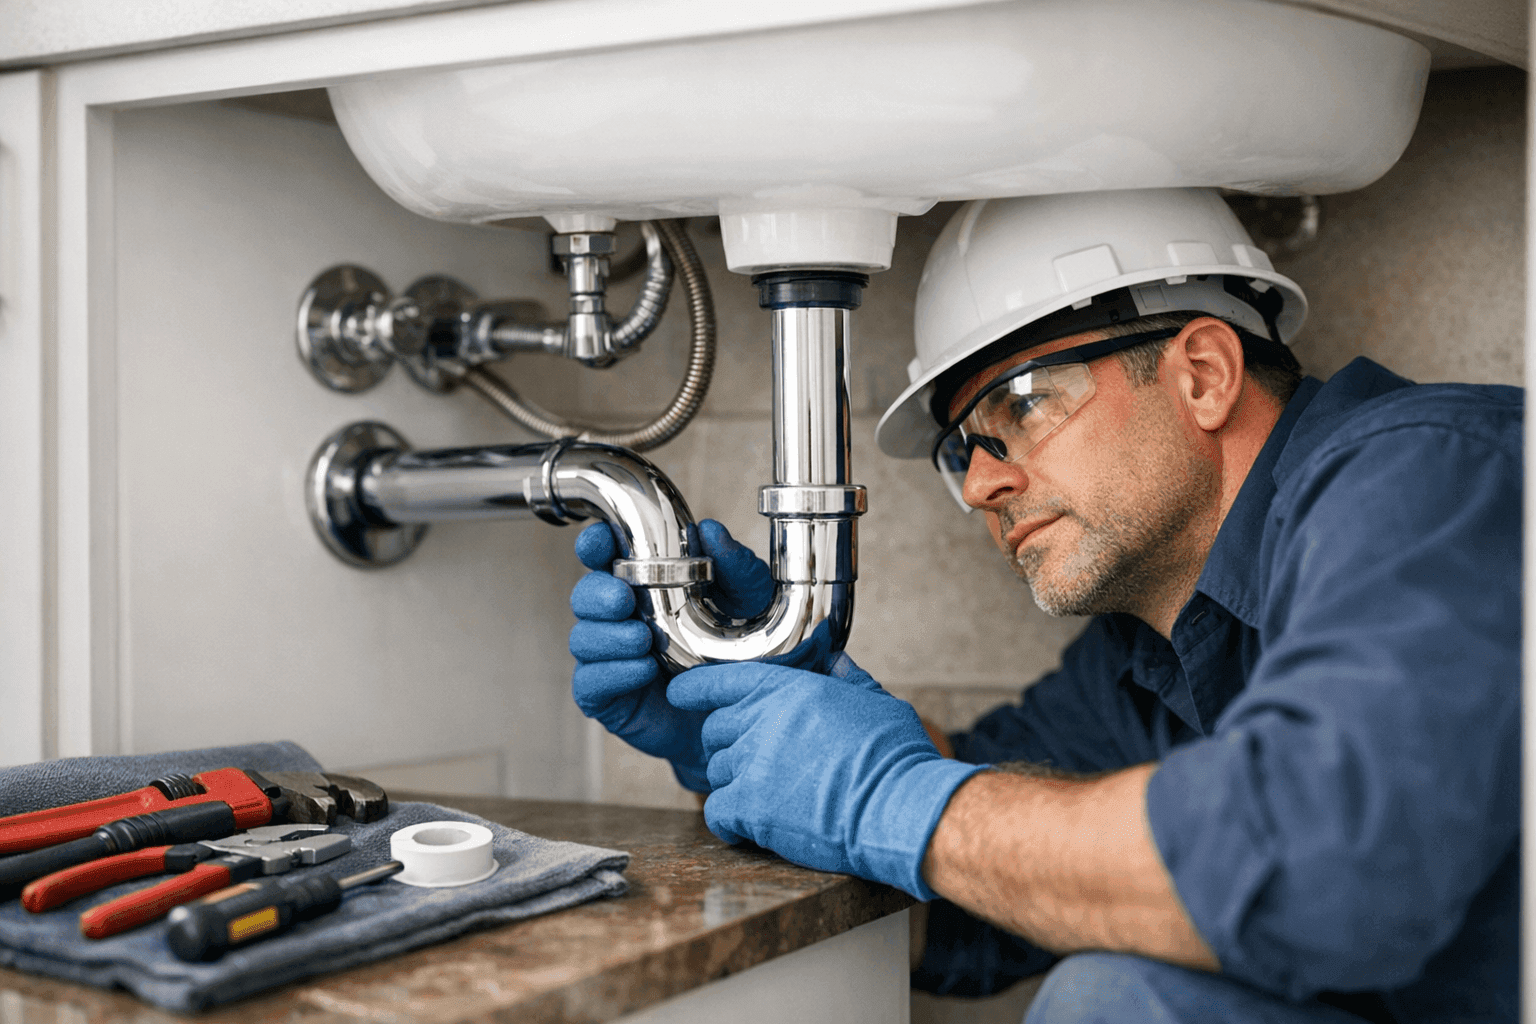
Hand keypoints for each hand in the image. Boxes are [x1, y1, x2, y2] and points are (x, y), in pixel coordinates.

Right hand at [568, 519, 772, 791]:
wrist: (744, 717)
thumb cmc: (744, 653)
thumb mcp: (754, 605)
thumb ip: (739, 569)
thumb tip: (712, 531)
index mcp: (646, 583)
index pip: (606, 555)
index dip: (594, 544)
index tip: (598, 542)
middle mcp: (622, 618)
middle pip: (585, 595)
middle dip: (597, 593)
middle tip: (624, 599)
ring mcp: (611, 658)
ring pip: (583, 638)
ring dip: (608, 636)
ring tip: (643, 640)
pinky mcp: (610, 697)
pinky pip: (590, 682)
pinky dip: (613, 672)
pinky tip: (643, 669)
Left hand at [669, 659, 984, 898]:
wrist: (900, 806)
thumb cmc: (896, 757)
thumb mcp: (876, 703)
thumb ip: (849, 680)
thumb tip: (837, 660)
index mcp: (790, 690)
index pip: (723, 680)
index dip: (696, 689)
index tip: (680, 696)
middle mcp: (764, 720)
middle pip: (715, 730)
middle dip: (729, 746)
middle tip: (757, 765)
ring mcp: (754, 762)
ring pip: (716, 771)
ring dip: (734, 784)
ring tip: (768, 797)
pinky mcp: (750, 806)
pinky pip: (716, 812)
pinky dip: (728, 822)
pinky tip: (750, 827)